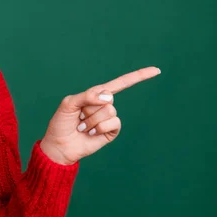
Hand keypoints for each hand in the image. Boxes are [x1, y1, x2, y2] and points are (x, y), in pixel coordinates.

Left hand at [40, 66, 160, 164]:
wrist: (60, 145)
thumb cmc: (61, 123)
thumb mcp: (69, 104)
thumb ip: (86, 96)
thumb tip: (108, 96)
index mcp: (95, 94)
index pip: (120, 83)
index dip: (138, 76)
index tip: (156, 70)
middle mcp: (104, 105)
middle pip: (107, 98)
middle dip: (89, 108)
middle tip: (79, 117)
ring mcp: (109, 119)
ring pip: (109, 110)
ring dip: (92, 119)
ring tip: (83, 126)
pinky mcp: (111, 132)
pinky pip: (113, 123)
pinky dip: (100, 127)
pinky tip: (91, 133)